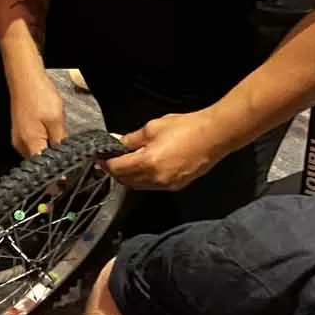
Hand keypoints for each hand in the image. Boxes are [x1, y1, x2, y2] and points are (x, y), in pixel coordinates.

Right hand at [9, 72, 66, 160]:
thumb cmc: (38, 94)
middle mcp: (21, 144)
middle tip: (62, 140)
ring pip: (38, 150)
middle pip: (41, 160)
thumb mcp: (57, 119)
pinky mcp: (21, 132)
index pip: (45, 167)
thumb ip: (61, 141)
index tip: (68, 163)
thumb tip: (65, 157)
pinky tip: (49, 127)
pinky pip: (34, 142)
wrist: (25, 78)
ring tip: (56, 130)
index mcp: (30, 144)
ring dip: (49, 145)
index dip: (58, 167)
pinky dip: (44, 138)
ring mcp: (19, 138)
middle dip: (54, 155)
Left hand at [106, 109, 227, 191]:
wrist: (214, 135)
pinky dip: (143, 179)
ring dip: (129, 177)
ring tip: (126, 163)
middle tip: (109, 160)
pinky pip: (152, 186)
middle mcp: (155, 179)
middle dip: (115, 172)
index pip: (117, 168)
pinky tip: (144, 167)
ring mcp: (167, 185)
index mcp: (148, 163)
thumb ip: (132, 139)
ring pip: (138, 186)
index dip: (105, 163)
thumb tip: (118, 143)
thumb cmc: (185, 127)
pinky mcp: (177, 186)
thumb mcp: (153, 127)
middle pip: (125, 181)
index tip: (99, 157)